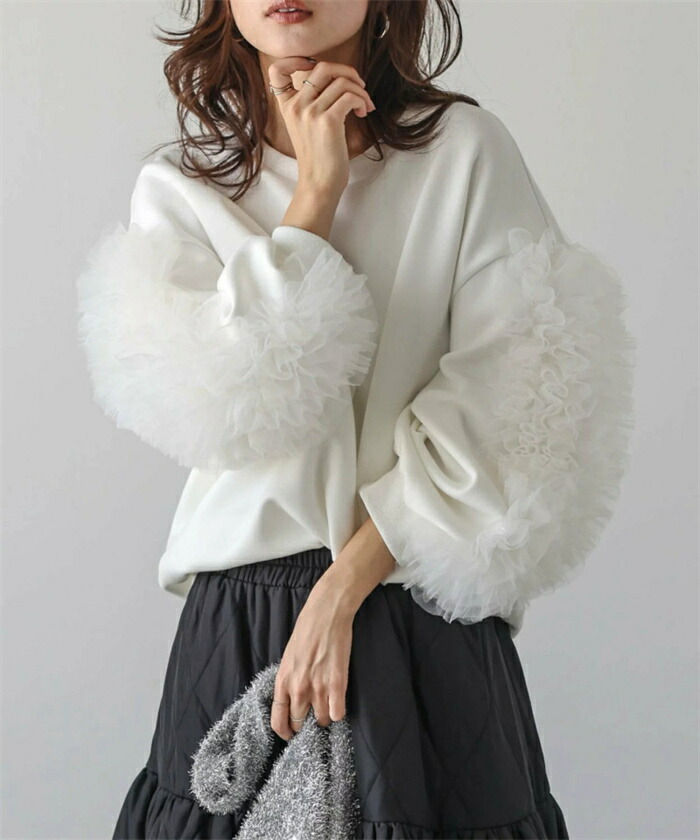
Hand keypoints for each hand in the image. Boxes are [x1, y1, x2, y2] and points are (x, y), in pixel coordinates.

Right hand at [267, 57, 376, 195]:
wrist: (319, 184)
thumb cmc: (318, 158)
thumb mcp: (306, 126)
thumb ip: (312, 103)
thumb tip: (338, 80)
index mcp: (287, 106)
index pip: (277, 70)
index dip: (296, 60)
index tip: (317, 68)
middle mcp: (296, 106)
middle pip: (321, 66)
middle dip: (346, 71)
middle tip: (358, 86)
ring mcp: (310, 112)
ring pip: (341, 81)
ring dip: (360, 90)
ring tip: (365, 106)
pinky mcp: (328, 121)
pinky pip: (350, 95)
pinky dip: (362, 100)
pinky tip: (363, 113)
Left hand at [269, 516, 396, 740]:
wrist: (326, 612)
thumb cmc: (307, 631)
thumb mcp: (289, 657)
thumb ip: (289, 680)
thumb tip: (291, 699)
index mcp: (282, 681)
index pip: (278, 720)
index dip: (285, 732)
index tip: (291, 734)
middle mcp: (298, 688)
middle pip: (300, 724)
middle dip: (306, 723)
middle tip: (313, 715)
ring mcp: (318, 687)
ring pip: (321, 721)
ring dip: (325, 716)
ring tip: (328, 703)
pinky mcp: (337, 684)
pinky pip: (338, 713)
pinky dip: (339, 711)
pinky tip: (339, 700)